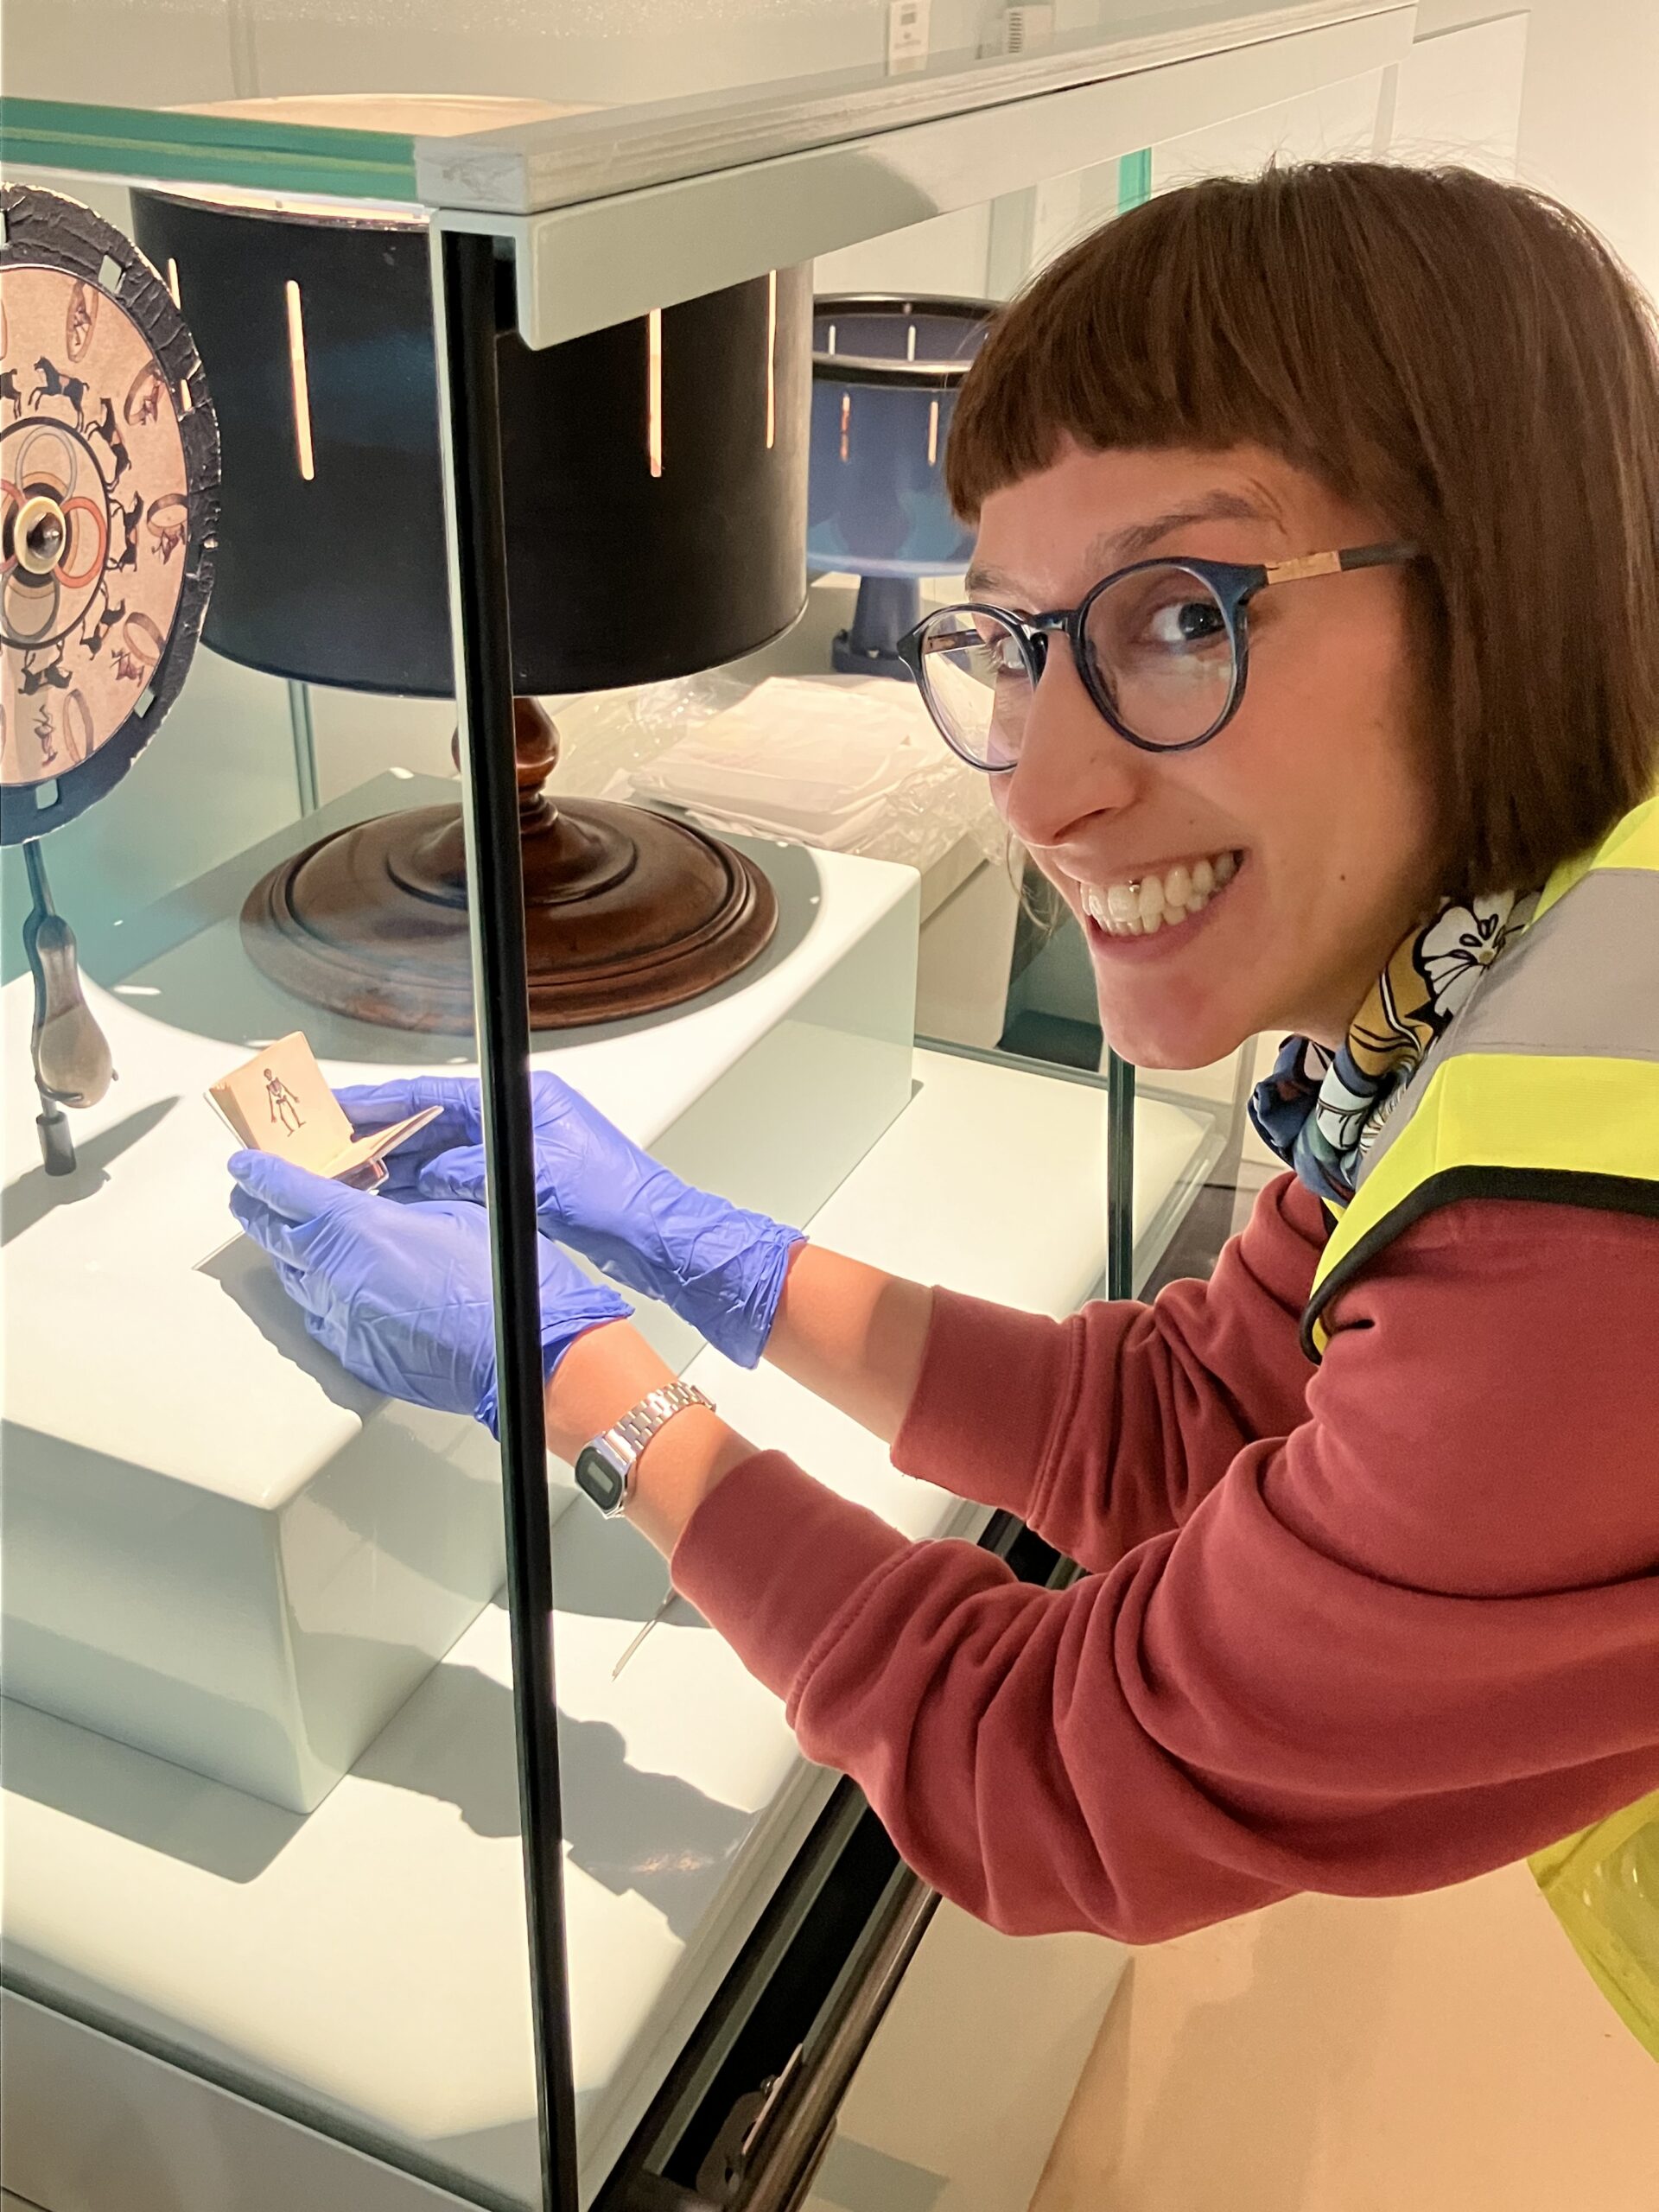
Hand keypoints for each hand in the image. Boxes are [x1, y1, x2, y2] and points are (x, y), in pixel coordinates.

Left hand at [228, 1152, 632, 1435]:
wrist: (519, 1356)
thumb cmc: (500, 1285)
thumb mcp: (454, 1212)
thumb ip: (401, 1205)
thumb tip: (379, 1204)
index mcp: (359, 1229)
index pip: (288, 1192)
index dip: (261, 1174)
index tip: (246, 1165)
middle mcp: (337, 1276)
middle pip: (277, 1236)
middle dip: (259, 1211)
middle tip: (250, 1196)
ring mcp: (342, 1320)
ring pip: (295, 1281)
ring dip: (290, 1255)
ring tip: (293, 1238)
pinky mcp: (355, 1354)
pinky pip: (320, 1317)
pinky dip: (319, 1295)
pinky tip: (333, 1287)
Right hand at [336, 1073, 803, 1368]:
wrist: (658, 1236)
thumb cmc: (616, 1200)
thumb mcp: (530, 1180)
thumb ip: (470, 1171)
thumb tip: (426, 1173)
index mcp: (522, 1098)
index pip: (433, 1093)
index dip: (381, 1102)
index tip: (338, 1108)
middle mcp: (519, 1118)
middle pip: (433, 1120)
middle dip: (382, 1136)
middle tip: (331, 1148)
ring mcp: (521, 1151)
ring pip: (443, 1153)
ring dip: (401, 1166)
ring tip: (352, 1178)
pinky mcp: (525, 1184)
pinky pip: (461, 1180)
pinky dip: (429, 1189)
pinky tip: (399, 1203)